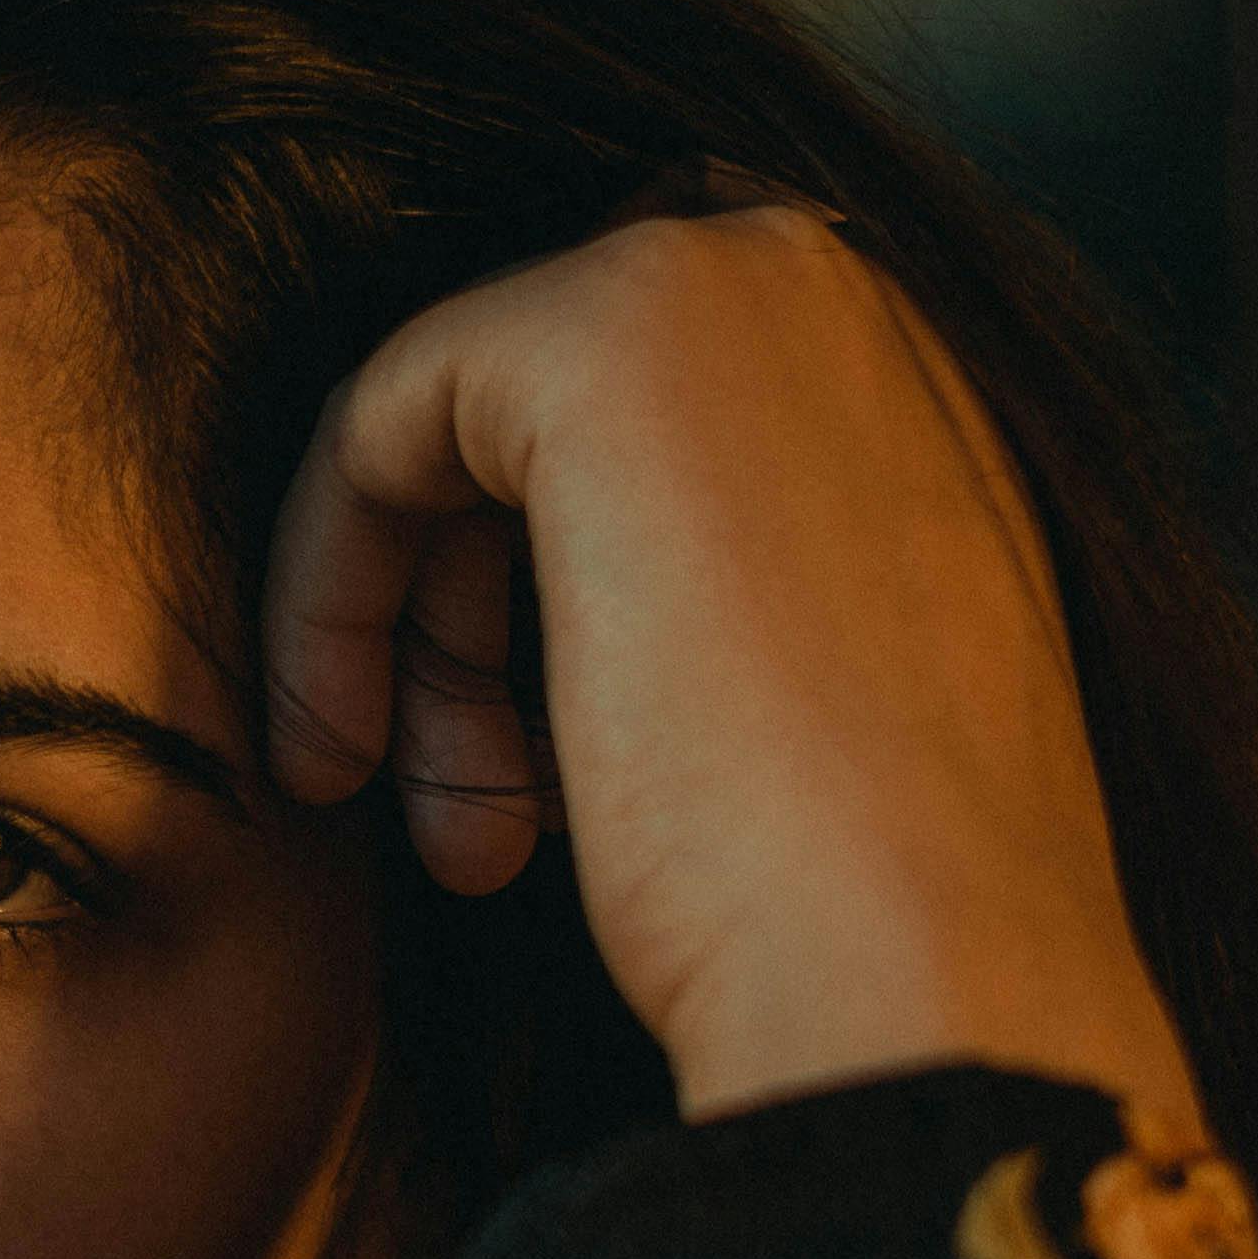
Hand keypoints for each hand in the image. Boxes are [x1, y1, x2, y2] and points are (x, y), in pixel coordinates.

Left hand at [258, 197, 1202, 1137]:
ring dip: (414, 636)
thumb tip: (598, 563)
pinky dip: (332, 579)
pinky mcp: (601, 338)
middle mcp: (837, 282)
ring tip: (448, 841)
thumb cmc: (877, 897)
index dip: (556, 603)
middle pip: (548, 423)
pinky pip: (383, 417)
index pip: (653, 428)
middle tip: (460, 827)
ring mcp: (728, 285)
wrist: (925, 976)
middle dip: (473, 621)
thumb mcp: (817, 679)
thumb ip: (731, 570)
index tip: (528, 787)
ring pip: (461, 427)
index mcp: (915, 366)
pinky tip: (343, 741)